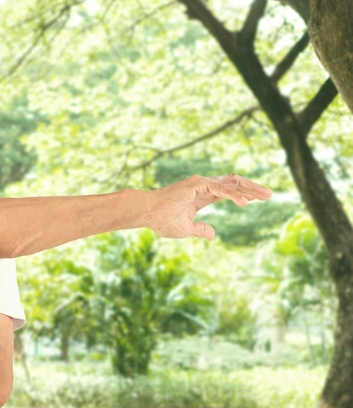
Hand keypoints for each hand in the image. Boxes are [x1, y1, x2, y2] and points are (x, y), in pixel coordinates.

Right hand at [146, 174, 271, 239]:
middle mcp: (202, 186)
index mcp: (201, 195)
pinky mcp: (196, 184)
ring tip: (264, 195)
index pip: (227, 191)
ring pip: (230, 183)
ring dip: (248, 189)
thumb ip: (200, 229)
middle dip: (252, 188)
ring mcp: (200, 183)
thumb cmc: (162, 220)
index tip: (258, 199)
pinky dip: (233, 194)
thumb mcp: (186, 228)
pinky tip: (245, 202)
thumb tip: (213, 234)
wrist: (148, 214)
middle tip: (270, 195)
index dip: (243, 194)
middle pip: (233, 184)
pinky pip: (219, 188)